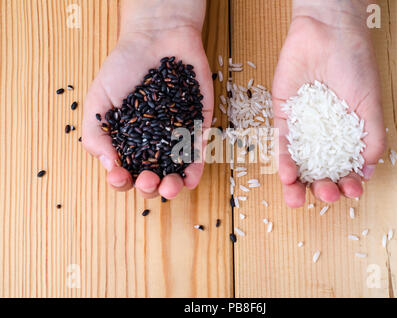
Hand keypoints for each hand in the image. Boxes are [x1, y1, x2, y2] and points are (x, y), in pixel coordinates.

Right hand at [82, 0, 212, 198]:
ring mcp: (176, 138)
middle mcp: (152, 145)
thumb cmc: (123, 68)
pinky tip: (190, 176)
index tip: (119, 175)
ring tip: (169, 185)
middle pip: (151, 178)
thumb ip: (96, 133)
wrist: (156, 38)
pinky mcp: (198, 127)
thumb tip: (109, 165)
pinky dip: (196, 168)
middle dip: (149, 186)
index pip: (123, 173)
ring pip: (177, 172)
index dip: (120, 181)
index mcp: (126, 143)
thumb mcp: (99, 100)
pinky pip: (199, 152)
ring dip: (174, 186)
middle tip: (147, 178)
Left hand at [272, 1, 385, 207]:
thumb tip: (368, 170)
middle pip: (321, 171)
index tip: (351, 190)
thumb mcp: (370, 105)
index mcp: (347, 136)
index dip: (348, 183)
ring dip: (298, 184)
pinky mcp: (283, 117)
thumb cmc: (355, 65)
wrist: (328, 34)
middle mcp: (323, 136)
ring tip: (298, 199)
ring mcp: (302, 128)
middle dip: (324, 187)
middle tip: (327, 194)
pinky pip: (281, 143)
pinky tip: (287, 176)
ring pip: (298, 163)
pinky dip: (283, 161)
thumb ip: (373, 138)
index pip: (346, 168)